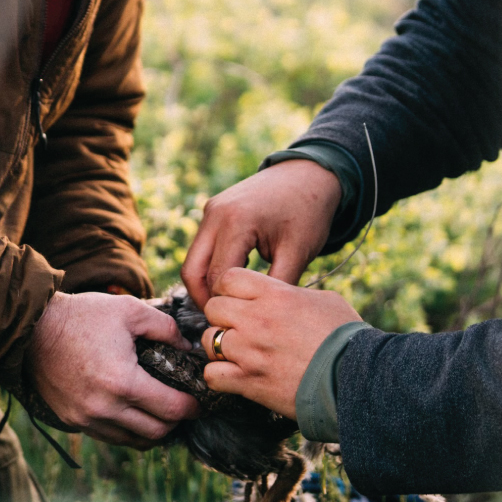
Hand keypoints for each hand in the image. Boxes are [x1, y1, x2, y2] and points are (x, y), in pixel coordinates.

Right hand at [28, 292, 200, 447]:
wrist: (31, 329)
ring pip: (132, 440)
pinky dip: (126, 429)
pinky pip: (108, 435)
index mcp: (123, 382)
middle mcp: (105, 409)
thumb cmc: (83, 316)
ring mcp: (86, 419)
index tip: (199, 401)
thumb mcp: (130, 310)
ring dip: (151, 430)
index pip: (171, 409)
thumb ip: (166, 328)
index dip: (192, 407)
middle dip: (175, 422)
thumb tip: (187, 348)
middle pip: (155, 432)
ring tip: (160, 413)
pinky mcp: (71, 421)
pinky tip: (133, 413)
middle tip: (183, 407)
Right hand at [182, 160, 340, 307]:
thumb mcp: (298, 252)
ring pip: (194, 259)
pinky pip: (203, 247)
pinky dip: (211, 267)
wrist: (309, 174)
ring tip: (228, 306)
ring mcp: (211, 210)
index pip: (218, 278)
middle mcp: (216, 214)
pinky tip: (231, 285)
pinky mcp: (213, 210)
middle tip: (224, 322)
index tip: (238, 327)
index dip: (225, 305)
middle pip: (192, 270)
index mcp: (237, 223)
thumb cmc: (308, 212)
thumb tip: (260, 320)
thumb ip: (276, 287)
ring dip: (205, 284)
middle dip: (204, 300)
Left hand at [200, 269, 360, 416]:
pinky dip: (219, 375)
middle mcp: (256, 319)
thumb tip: (277, 294)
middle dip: (223, 315)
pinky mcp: (248, 382)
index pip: (228, 278)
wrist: (355, 378)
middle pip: (213, 307)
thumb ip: (290, 293)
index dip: (230, 288)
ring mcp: (249, 352)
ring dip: (220, 345)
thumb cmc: (346, 337)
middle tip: (239, 326)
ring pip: (209, 340)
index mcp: (275, 294)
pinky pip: (212, 374)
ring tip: (238, 351)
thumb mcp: (323, 300)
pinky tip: (234, 374)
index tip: (239, 298)